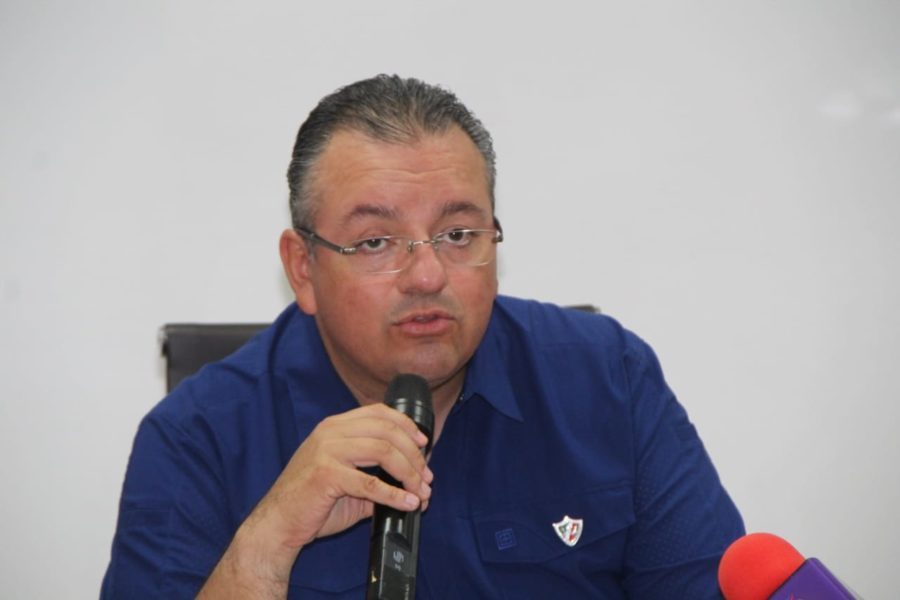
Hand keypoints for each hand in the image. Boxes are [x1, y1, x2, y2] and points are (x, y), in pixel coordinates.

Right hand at [200, 403, 432, 596]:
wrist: (277, 524)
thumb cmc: (310, 502)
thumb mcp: (347, 480)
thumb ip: (375, 475)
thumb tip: (412, 482)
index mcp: (334, 427)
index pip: (378, 412)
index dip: (406, 425)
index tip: (425, 444)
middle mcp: (331, 433)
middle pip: (387, 431)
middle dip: (414, 455)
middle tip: (427, 478)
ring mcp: (327, 451)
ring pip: (384, 452)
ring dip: (409, 474)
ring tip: (421, 492)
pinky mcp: (326, 475)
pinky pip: (370, 484)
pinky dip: (395, 495)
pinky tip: (408, 503)